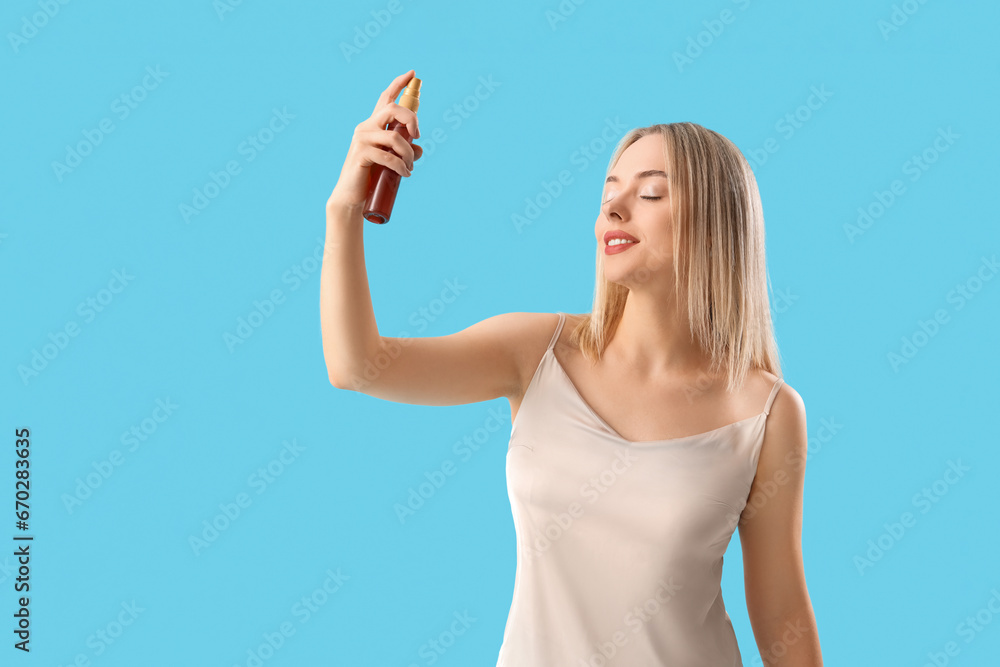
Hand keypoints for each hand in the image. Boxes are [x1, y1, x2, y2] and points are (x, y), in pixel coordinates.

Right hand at [328, 69, 423, 211]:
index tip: (412, 74)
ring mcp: (362, 139)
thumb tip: (420, 148)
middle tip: (418, 136)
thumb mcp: (392, 161)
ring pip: (395, 138)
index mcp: (372, 125)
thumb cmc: (371, 177)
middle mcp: (366, 127)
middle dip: (411, 119)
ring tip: (410, 168)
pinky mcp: (361, 154)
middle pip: (393, 109)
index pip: (385, 99)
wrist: (351, 196)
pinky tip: (405, 174)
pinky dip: (401, 166)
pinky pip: (388, 156)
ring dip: (409, 154)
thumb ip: (406, 151)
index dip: (399, 84)